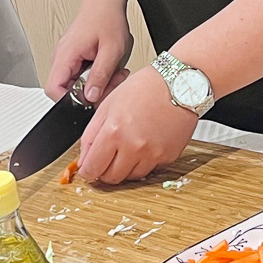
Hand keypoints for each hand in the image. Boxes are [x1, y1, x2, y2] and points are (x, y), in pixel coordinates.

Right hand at [47, 4, 133, 103]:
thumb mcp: (111, 50)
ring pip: (76, 86)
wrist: (105, 2)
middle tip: (111, 82)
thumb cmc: (107, 18)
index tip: (90, 100)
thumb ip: (101, 75)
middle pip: (66, 91)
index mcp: (65, 55)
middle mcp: (61, 58)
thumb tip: (91, 97)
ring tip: (113, 72)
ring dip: (97, 84)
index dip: (69, 101)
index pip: (53, 89)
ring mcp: (67, 59)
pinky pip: (81, 77)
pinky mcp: (75, 59)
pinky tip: (108, 68)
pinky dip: (97, 77)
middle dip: (92, 93)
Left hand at [77, 65, 197, 183]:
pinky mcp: (168, 157)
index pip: (93, 168)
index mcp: (114, 132)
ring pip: (131, 177)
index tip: (88, 169)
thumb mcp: (107, 105)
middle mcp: (133, 147)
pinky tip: (145, 145)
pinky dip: (144, 162)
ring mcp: (153, 155)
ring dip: (125, 167)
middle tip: (106, 160)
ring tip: (128, 147)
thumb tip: (84, 159)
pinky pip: (150, 170)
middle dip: (104, 171)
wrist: (178, 84)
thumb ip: (91, 135)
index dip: (87, 171)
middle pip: (111, 178)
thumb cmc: (144, 88)